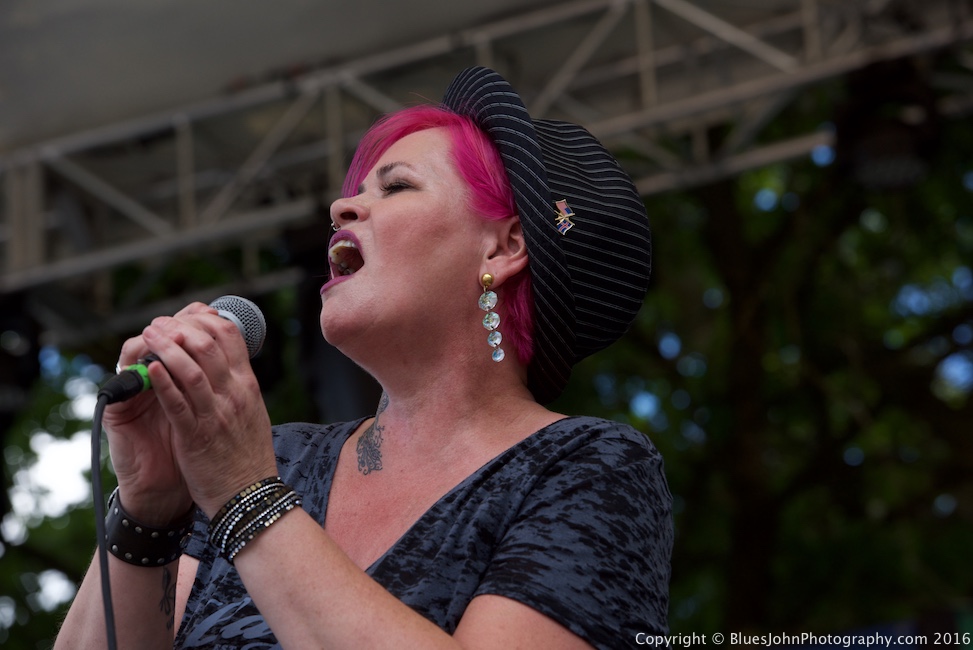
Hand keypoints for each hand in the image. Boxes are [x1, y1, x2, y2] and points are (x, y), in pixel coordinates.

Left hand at [105, 302, 277, 521]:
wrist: (251, 496)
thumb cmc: (247, 456)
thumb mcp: (251, 412)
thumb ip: (237, 387)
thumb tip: (223, 364)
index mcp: (247, 385)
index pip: (230, 336)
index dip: (203, 320)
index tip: (182, 319)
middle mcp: (235, 393)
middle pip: (209, 344)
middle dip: (179, 327)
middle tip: (158, 324)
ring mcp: (217, 413)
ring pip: (192, 368)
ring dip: (166, 347)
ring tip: (148, 335)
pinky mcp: (197, 435)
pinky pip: (178, 402)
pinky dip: (163, 381)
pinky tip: (150, 368)